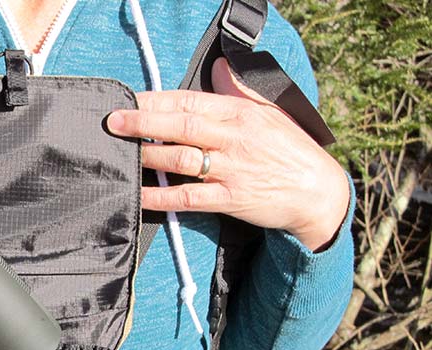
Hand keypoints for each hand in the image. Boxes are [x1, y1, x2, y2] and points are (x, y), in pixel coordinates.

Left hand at [107, 58, 348, 250]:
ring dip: (148, 155)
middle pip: (181, 126)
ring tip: (122, 152)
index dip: (156, 100)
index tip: (129, 99)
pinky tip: (140, 193)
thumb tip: (217, 68)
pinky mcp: (230, 199)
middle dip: (144, 122)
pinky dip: (162, 196)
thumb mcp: (269, 112)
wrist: (318, 191)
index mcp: (239, 113)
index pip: (190, 102)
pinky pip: (188, 197)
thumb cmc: (290, 150)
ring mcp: (231, 169)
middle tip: (114, 121)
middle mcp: (233, 138)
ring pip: (182, 159)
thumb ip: (238, 91)